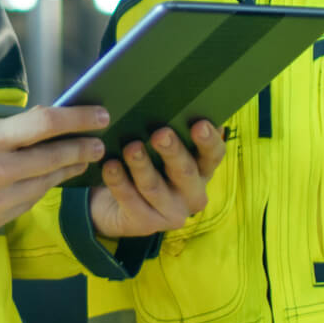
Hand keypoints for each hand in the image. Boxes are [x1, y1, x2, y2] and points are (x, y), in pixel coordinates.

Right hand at [0, 106, 107, 238]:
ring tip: (78, 161)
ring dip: (65, 171)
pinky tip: (46, 180)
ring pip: (44, 184)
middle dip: (82, 149)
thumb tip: (33, 126)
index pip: (45, 124)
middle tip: (98, 142)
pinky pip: (25, 203)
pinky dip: (39, 189)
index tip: (99, 115)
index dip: (78, 118)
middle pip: (53, 158)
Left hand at [88, 120, 225, 238]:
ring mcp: (171, 212)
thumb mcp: (161, 148)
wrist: (116, 203)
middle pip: (185, 172)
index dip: (208, 141)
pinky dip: (119, 182)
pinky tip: (110, 166)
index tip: (199, 124)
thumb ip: (172, 128)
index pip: (214, 155)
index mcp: (202, 170)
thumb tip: (176, 98)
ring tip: (130, 148)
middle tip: (160, 134)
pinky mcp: (147, 224)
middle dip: (172, 152)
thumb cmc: (147, 163)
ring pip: (155, 187)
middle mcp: (192, 194)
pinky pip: (131, 201)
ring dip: (141, 166)